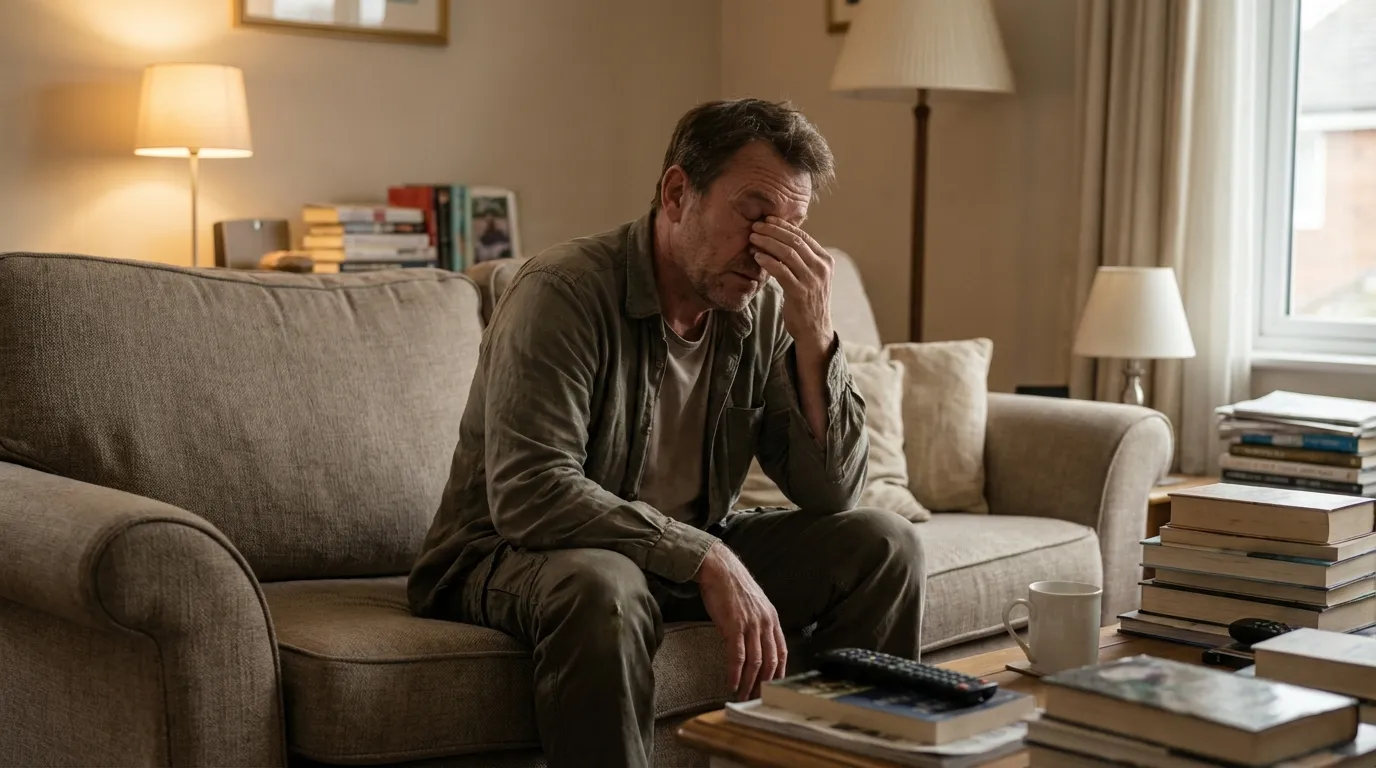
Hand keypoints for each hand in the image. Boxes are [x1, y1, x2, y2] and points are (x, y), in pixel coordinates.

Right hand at [696, 542, 787, 700]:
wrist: (719, 568)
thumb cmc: (732, 586)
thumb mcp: (753, 605)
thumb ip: (756, 624)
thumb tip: (753, 644)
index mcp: (772, 619)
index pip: (782, 652)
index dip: (778, 674)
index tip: (772, 689)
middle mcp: (766, 623)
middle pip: (771, 662)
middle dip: (764, 684)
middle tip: (755, 699)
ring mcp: (751, 625)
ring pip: (755, 663)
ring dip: (749, 683)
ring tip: (742, 695)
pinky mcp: (734, 625)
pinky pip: (738, 656)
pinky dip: (735, 673)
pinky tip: (731, 683)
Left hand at [749, 216, 834, 357]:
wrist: (814, 329)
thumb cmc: (808, 301)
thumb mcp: (811, 276)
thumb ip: (802, 259)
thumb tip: (781, 238)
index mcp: (825, 260)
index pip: (803, 236)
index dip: (784, 226)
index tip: (768, 220)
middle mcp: (821, 268)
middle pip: (795, 241)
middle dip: (773, 231)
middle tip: (756, 226)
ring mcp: (812, 280)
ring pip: (788, 253)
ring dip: (768, 243)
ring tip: (753, 238)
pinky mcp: (800, 292)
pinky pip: (781, 271)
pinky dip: (768, 261)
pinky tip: (757, 257)